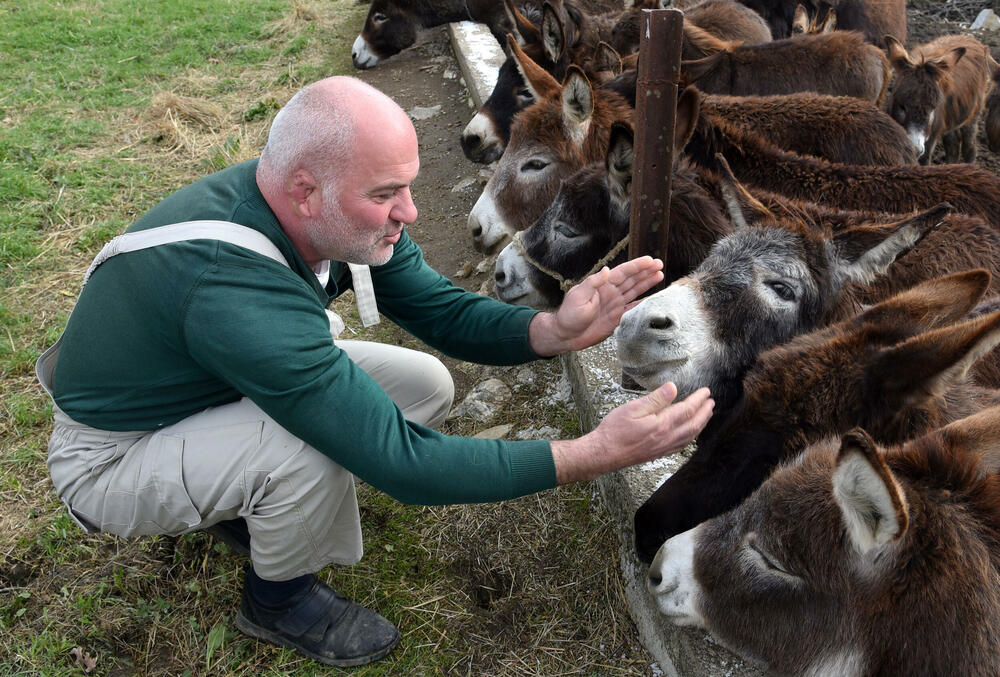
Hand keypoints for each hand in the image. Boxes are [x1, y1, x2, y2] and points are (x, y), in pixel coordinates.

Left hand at [528, 256, 663, 356]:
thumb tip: (606, 270)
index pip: (622, 272)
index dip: (637, 266)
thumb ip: (593, 283)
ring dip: (647, 283)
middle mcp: (611, 293)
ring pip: (634, 291)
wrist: (566, 336)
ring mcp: (615, 305)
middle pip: (632, 279)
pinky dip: (643, 303)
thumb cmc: (568, 315)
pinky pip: (633, 308)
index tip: (650, 260)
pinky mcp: (617, 318)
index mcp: (602, 286)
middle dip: (645, 272)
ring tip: (659, 275)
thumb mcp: (577, 296)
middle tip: (660, 264)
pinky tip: (653, 298)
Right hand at [551, 383, 713, 483]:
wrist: (604, 453)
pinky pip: (682, 445)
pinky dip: (691, 437)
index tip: (706, 391)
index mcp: (662, 425)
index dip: (698, 400)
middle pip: (694, 424)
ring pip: (690, 436)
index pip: (687, 409)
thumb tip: (673, 387)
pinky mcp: (659, 453)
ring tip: (706, 415)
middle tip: (711, 402)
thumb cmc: (615, 431)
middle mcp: (667, 438)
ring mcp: (664, 447)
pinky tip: (690, 434)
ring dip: (701, 424)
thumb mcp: (633, 409)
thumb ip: (655, 399)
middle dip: (705, 412)